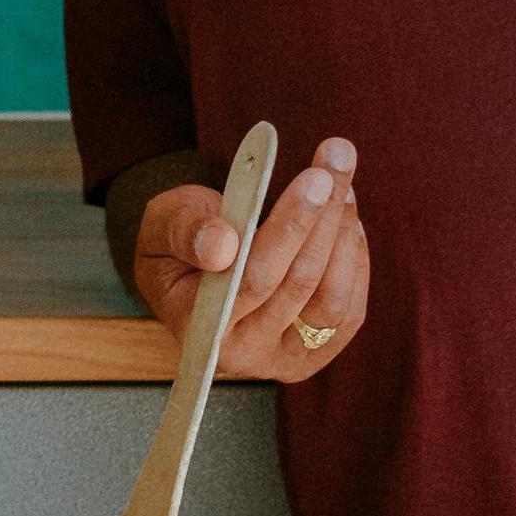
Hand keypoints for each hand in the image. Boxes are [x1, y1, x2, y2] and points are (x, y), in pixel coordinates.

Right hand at [134, 136, 366, 381]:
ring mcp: (283, 358)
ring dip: (343, 233)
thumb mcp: (163, 223)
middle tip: (338, 156)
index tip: (315, 178)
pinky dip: (353, 258)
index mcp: (199, 325)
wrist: (192, 281)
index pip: (254, 278)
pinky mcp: (315, 353)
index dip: (289, 228)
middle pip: (298, 283)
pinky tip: (345, 217)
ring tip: (341, 181)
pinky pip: (349, 310)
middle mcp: (243, 354)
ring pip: (332, 299)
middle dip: (324, 214)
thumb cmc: (177, 244)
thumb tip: (222, 244)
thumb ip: (184, 230)